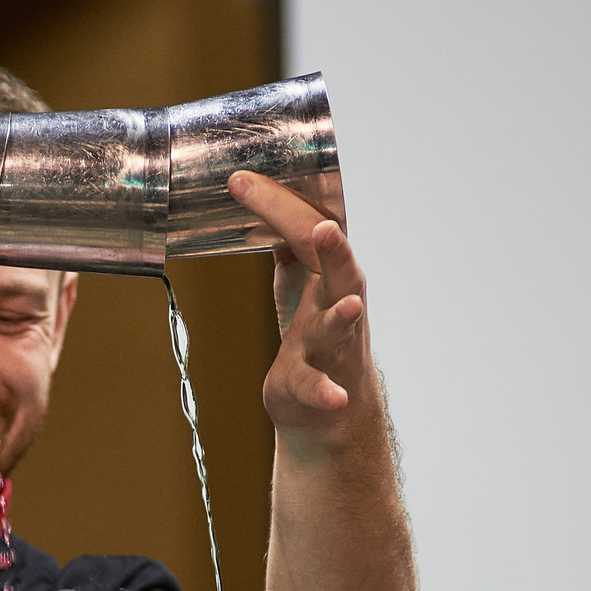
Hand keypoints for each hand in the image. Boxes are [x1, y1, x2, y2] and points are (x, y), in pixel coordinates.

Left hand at [229, 170, 371, 434]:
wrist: (330, 408)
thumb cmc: (313, 340)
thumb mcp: (297, 284)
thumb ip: (288, 246)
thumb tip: (268, 204)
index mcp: (326, 278)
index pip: (307, 232)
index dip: (279, 206)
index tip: (243, 182)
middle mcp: (335, 307)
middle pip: (342, 273)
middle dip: (335, 251)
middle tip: (327, 230)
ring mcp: (329, 347)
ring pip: (338, 328)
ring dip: (342, 316)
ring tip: (347, 305)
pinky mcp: (311, 384)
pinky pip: (319, 387)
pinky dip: (325, 391)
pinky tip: (333, 397)